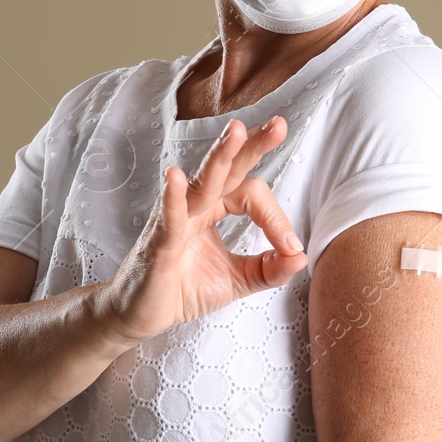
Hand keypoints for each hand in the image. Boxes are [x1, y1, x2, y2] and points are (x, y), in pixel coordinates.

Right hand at [99, 115, 306, 344]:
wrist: (139, 316)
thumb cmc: (182, 290)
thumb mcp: (236, 281)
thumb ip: (269, 269)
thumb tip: (301, 257)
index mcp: (215, 208)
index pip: (252, 194)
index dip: (275, 217)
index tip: (290, 246)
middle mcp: (196, 206)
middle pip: (228, 168)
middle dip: (252, 144)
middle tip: (279, 125)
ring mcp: (174, 220)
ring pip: (201, 183)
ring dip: (220, 157)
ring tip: (236, 131)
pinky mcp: (157, 244)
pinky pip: (168, 218)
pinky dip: (173, 199)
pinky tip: (175, 179)